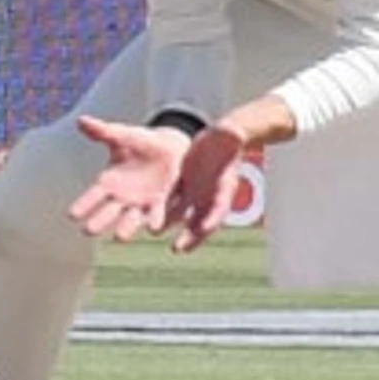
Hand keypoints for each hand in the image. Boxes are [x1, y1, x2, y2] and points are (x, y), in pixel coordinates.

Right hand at [67, 116, 185, 242]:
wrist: (171, 148)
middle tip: (88, 230)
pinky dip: (154, 222)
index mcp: (107, 183)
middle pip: (106, 214)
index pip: (90, 197)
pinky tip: (153, 228)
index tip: (71, 215)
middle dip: (98, 222)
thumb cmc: (141, 142)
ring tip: (120, 237)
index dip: (82, 205)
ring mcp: (140, 204)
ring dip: (125, 229)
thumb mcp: (123, 136)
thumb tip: (80, 120)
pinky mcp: (160, 205)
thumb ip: (103, 131)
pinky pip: (156, 215)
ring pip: (129, 221)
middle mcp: (120, 198)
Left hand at [161, 126, 256, 251]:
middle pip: (200, 221)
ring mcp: (195, 191)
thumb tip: (231, 130)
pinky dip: (160, 209)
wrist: (220, 138)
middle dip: (190, 236)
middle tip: (177, 249)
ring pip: (181, 212)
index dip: (211, 222)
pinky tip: (146, 216)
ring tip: (153, 232)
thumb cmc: (229, 137)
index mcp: (225, 188)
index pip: (219, 210)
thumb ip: (232, 134)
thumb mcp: (231, 135)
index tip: (204, 230)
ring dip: (168, 222)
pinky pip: (170, 199)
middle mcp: (209, 195)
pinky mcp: (182, 184)